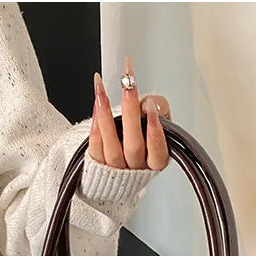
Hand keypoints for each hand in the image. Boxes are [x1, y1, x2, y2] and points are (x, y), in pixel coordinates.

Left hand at [90, 56, 170, 171]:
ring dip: (106, 115)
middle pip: (134, 146)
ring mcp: (116, 169)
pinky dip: (96, 127)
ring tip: (102, 90)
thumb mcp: (157, 123)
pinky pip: (95, 148)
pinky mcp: (98, 165)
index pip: (158, 153)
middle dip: (131, 113)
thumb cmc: (142, 139)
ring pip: (112, 148)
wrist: (118, 156)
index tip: (152, 106)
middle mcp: (135, 168)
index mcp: (154, 163)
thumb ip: (159, 112)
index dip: (156, 132)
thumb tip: (153, 104)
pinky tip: (96, 105)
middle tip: (128, 85)